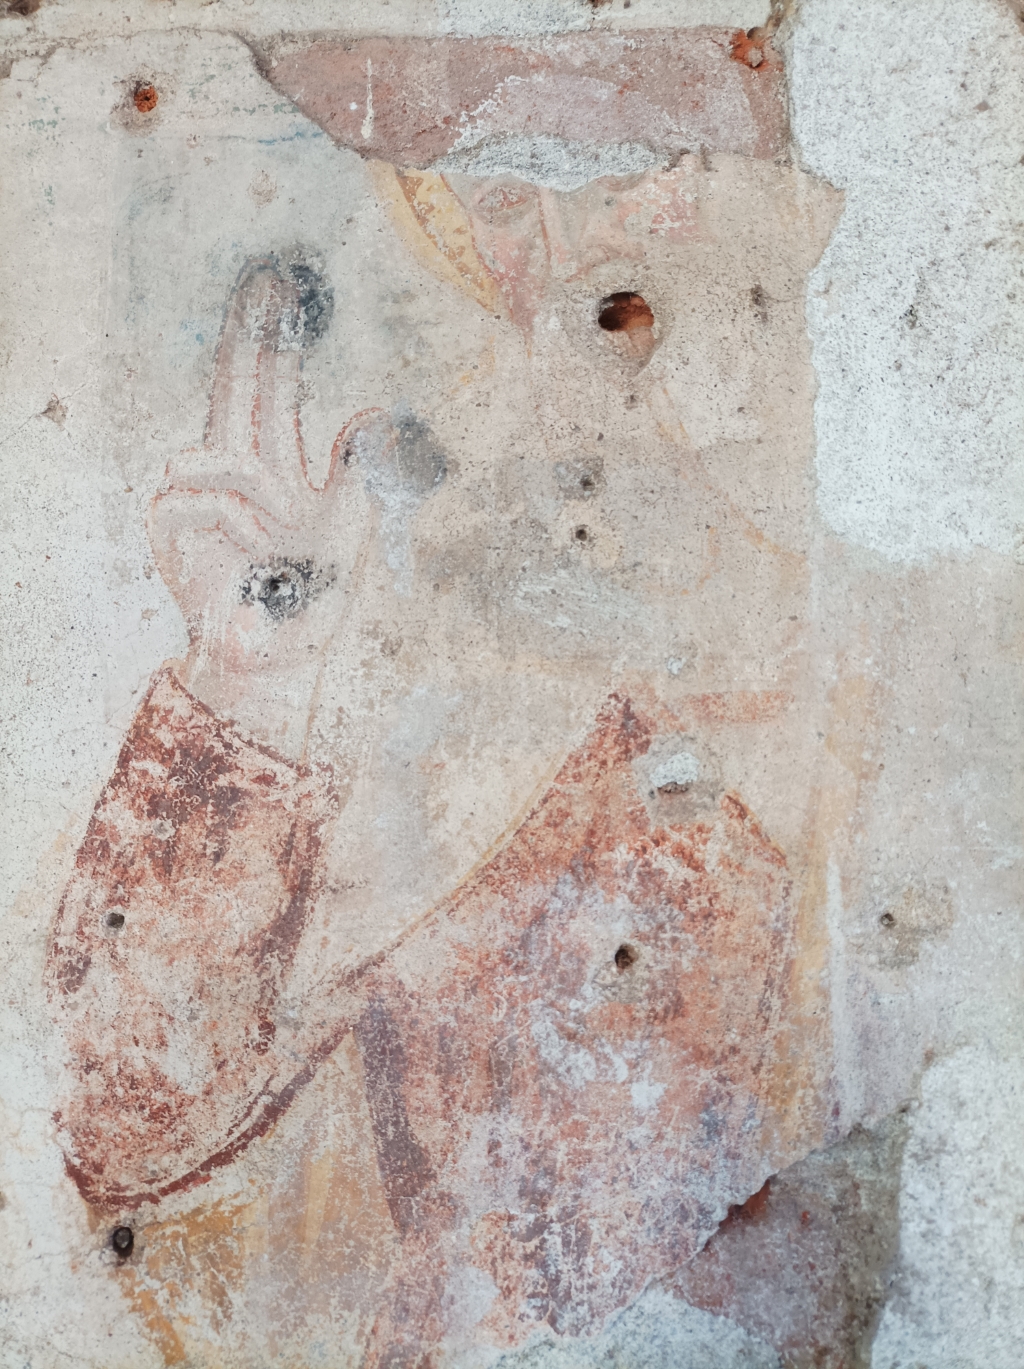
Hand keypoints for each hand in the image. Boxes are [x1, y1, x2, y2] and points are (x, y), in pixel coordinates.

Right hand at [148, 257, 392, 758]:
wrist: (275, 664)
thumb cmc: (314, 606)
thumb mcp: (351, 534)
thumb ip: (359, 474)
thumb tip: (373, 412)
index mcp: (281, 473)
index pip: (274, 392)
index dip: (275, 341)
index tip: (281, 287)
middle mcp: (241, 477)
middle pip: (240, 389)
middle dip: (252, 335)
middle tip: (265, 276)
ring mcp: (202, 500)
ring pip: (219, 444)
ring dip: (254, 489)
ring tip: (272, 535)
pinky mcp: (171, 527)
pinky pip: (196, 490)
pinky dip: (230, 518)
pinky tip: (248, 547)